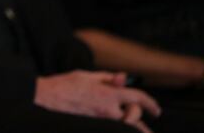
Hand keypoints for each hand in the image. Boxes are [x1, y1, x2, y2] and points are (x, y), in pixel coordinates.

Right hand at [35, 71, 159, 130]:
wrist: (47, 98)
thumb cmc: (65, 84)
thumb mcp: (87, 75)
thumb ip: (108, 78)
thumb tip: (123, 78)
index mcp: (108, 93)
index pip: (137, 98)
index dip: (150, 103)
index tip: (156, 110)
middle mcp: (107, 109)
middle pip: (134, 115)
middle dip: (139, 114)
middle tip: (141, 114)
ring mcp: (101, 119)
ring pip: (126, 125)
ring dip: (134, 126)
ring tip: (141, 129)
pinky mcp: (94, 124)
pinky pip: (113, 128)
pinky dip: (122, 127)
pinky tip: (124, 127)